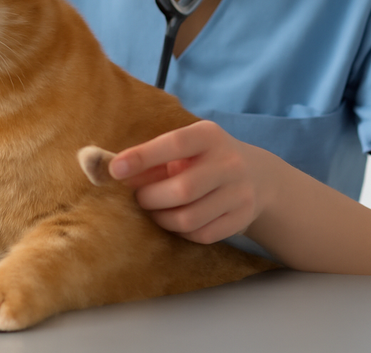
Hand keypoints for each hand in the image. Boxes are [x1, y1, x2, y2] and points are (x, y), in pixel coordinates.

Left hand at [108, 120, 274, 244]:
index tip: (115, 170)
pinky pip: (201, 234)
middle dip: (150, 198)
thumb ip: (153, 159)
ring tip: (156, 211)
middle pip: (182, 189)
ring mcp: (239, 192)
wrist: (259, 177)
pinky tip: (177, 221)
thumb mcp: (185, 150)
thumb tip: (111, 172)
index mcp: (209, 136)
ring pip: (189, 218)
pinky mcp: (242, 218)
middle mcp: (229, 162)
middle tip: (139, 198)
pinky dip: (181, 231)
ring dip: (162, 218)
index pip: (174, 143)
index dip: (143, 157)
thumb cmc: (205, 160)